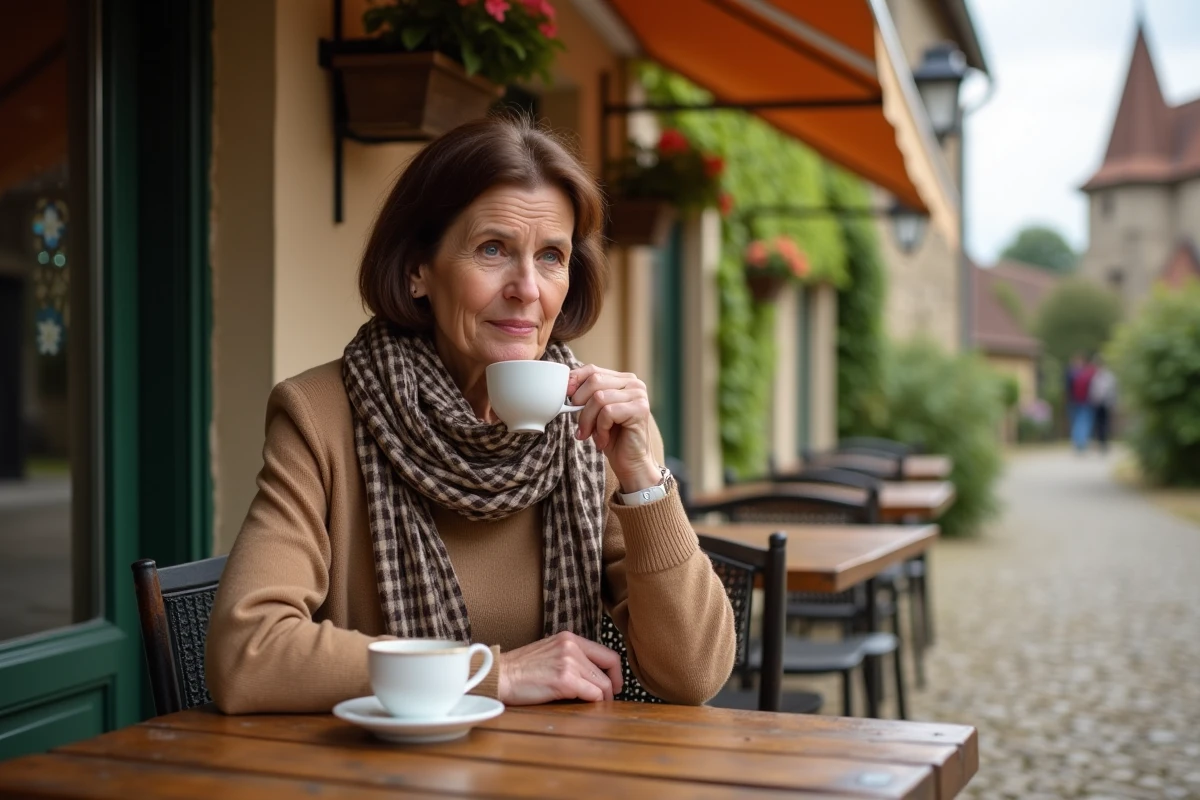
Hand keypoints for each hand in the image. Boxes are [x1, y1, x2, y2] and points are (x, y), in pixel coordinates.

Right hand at [497, 631, 623, 705]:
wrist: (500, 676)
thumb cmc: (521, 670)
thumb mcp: (550, 652)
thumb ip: (571, 658)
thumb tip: (593, 677)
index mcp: (569, 638)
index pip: (607, 654)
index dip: (616, 673)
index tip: (614, 685)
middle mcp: (572, 646)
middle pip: (608, 670)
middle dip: (610, 689)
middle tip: (606, 701)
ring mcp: (569, 662)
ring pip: (603, 684)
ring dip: (602, 698)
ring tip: (596, 707)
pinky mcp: (564, 679)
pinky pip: (592, 694)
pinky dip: (594, 703)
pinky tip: (587, 708)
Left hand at [567, 365, 659, 492]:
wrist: (631, 463)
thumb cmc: (612, 438)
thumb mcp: (595, 413)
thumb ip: (586, 396)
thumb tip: (565, 386)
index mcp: (623, 380)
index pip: (593, 370)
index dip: (575, 381)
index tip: (565, 397)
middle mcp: (634, 383)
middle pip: (594, 381)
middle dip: (580, 404)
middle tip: (580, 426)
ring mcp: (639, 395)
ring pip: (599, 398)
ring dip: (589, 420)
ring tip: (591, 435)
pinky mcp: (640, 409)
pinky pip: (608, 412)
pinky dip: (600, 428)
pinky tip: (603, 439)